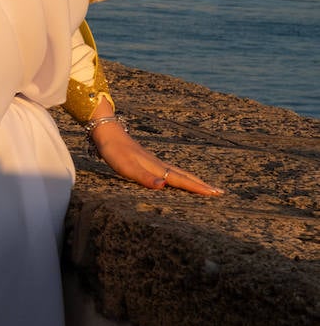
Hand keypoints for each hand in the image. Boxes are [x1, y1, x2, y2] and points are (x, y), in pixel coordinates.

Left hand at [91, 118, 222, 195]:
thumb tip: (164, 186)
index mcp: (156, 167)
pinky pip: (169, 170)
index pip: (181, 180)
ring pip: (178, 172)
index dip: (197, 188)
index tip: (215, 193)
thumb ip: (144, 177)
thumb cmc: (114, 151)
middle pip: (184, 175)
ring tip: (205, 186)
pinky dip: (180, 175)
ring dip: (193, 180)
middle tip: (219, 192)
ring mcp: (153, 161)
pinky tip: (177, 177)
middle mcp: (158, 164)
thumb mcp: (126, 167)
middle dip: (201, 184)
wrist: (105, 131)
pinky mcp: (146, 160)